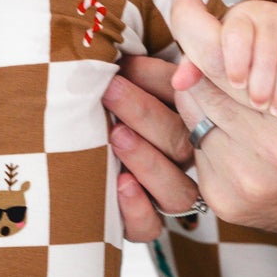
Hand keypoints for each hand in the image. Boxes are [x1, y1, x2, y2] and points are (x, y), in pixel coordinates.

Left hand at [103, 59, 203, 241]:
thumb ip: (144, 69)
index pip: (187, 100)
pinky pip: (150, 227)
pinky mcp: (144, 222)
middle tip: (111, 87)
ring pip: (175, 191)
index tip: (126, 63)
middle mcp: (184, 159)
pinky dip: (136, 209)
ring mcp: (167, 192)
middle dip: (143, 112)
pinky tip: (121, 184)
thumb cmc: (116, 101)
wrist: (89, 163)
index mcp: (188, 119)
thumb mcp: (136, 81)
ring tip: (117, 136)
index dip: (158, 81)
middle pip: (180, 142)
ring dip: (147, 161)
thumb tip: (126, 49)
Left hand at [170, 0, 276, 246]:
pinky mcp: (230, 202)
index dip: (191, 20)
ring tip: (240, 90)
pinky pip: (196, 150)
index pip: (218, 54)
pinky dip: (210, 131)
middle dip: (203, 58)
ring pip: (192, 115)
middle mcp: (276, 152)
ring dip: (206, 94)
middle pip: (198, 83)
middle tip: (221, 48)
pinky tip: (242, 128)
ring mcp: (249, 182)